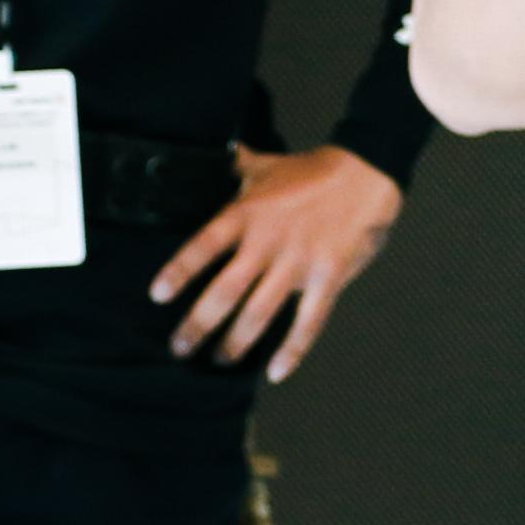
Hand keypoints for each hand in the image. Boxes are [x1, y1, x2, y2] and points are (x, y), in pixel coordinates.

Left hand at [150, 145, 403, 378]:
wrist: (366, 172)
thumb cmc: (312, 171)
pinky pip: (308, 321)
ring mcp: (298, 262)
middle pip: (225, 291)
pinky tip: (276, 372)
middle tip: (179, 348)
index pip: (203, 246)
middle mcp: (267, 242)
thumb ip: (236, 165)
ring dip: (236, 342)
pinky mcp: (328, 276)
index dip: (180, 271)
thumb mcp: (266, 164)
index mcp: (247, 214)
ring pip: (259, 312)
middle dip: (198, 324)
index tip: (158, 297)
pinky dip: (292, 350)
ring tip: (219, 361)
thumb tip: (214, 152)